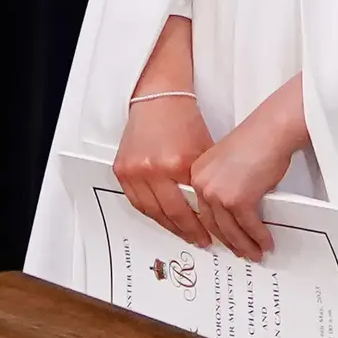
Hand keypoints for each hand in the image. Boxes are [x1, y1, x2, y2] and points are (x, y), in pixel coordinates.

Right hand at [113, 91, 212, 250]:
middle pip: (171, 213)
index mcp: (176, 163)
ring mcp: (134, 170)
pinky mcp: (121, 169)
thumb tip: (215, 208)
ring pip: (151, 211)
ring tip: (181, 233)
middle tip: (199, 240)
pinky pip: (135, 201)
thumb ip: (204, 179)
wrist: (158, 98)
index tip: (210, 235)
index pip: (191, 205)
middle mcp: (152, 169)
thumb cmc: (183, 119)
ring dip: (167, 226)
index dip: (201, 224)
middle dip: (187, 231)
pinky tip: (160, 218)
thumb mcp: (204, 150)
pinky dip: (149, 212)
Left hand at [182, 76, 310, 259]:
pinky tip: (265, 242)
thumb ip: (221, 183)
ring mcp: (218, 194)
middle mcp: (202, 185)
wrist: (271, 130)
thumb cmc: (256, 141)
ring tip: (254, 253)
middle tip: (239, 251)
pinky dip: (258, 237)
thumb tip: (230, 210)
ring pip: (230, 230)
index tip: (216, 241)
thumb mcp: (226, 163)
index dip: (209, 229)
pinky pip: (249, 226)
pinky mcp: (238, 200)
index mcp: (196, 174)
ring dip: (244, 245)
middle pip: (212, 224)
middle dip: (228, 242)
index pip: (200, 209)